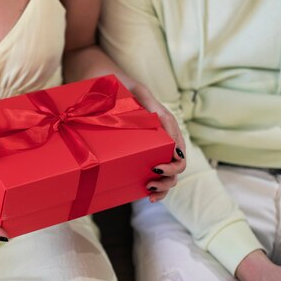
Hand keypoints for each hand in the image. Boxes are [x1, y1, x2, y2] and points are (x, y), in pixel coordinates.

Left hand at [131, 85, 185, 201]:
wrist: (102, 84)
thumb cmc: (121, 86)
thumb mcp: (137, 91)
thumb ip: (149, 103)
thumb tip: (165, 128)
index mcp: (166, 125)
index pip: (179, 150)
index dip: (173, 164)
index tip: (156, 168)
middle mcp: (163, 138)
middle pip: (177, 165)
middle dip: (168, 179)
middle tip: (149, 184)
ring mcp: (152, 146)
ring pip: (168, 173)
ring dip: (163, 186)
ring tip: (149, 193)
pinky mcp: (140, 152)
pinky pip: (152, 173)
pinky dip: (154, 186)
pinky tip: (146, 195)